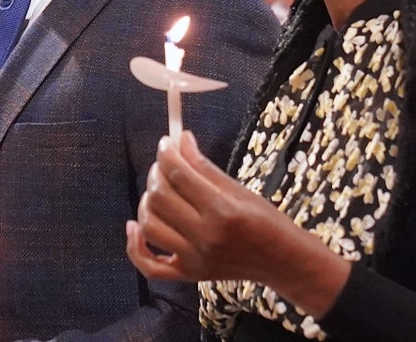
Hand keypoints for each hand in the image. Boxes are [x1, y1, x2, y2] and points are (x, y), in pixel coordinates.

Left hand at [125, 132, 348, 317]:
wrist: (281, 261)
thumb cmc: (266, 221)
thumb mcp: (240, 189)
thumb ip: (204, 167)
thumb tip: (180, 140)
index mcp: (222, 210)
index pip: (179, 175)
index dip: (167, 153)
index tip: (167, 142)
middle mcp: (205, 236)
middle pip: (160, 198)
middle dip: (156, 173)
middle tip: (165, 165)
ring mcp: (194, 259)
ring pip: (149, 226)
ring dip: (146, 202)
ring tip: (158, 191)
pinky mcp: (189, 275)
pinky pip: (149, 265)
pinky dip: (134, 246)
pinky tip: (134, 227)